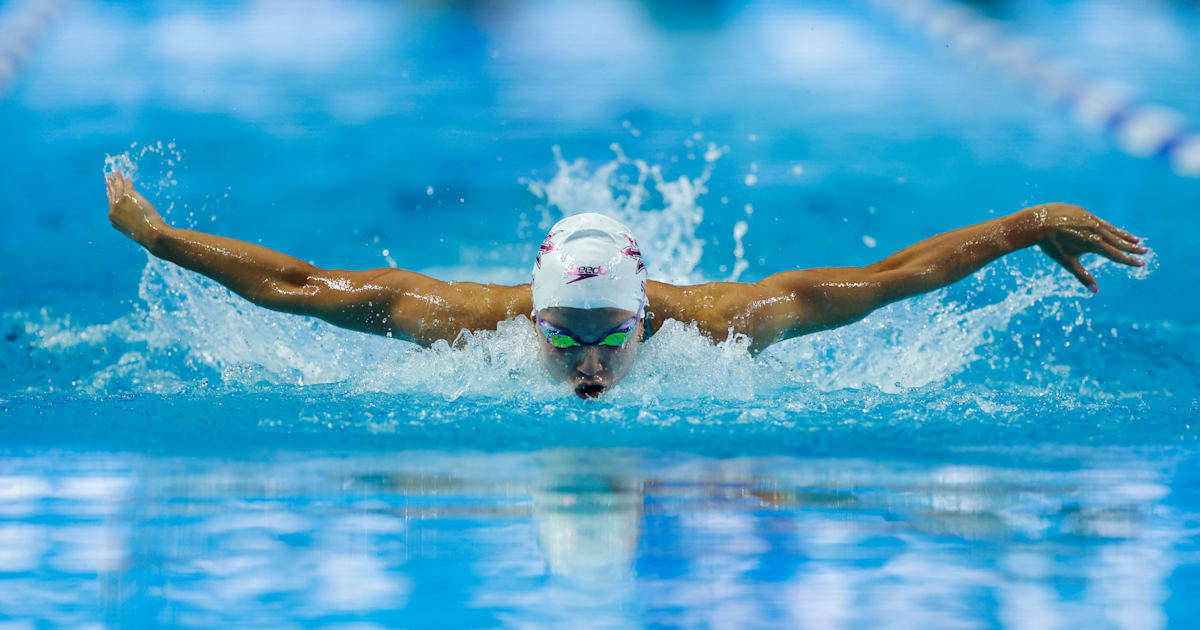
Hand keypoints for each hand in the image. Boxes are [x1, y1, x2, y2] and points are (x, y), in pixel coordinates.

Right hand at [105, 173, 166, 246]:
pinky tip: (127, 178)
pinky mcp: (129, 196)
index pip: (111, 204)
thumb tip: (134, 221)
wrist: (151, 233)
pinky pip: (127, 186)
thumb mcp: (134, 230)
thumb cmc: (146, 235)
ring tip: (116, 173)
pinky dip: (127, 181)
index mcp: (113, 219)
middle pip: (112, 194)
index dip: (110, 195)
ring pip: (118, 188)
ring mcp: (120, 202)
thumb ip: (130, 223)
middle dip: (110, 186)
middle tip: (108, 179)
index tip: (109, 190)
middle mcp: (114, 209)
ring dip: (117, 179)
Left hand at [1028, 203, 1146, 292]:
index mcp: (1094, 244)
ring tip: (1136, 240)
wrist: (1037, 222)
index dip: (1129, 260)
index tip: (1141, 263)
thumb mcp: (1066, 262)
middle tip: (1146, 251)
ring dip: (1124, 236)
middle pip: (1118, 241)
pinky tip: (1115, 230)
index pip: (1116, 255)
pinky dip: (1109, 227)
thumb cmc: (1051, 245)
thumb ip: (1082, 276)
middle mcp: (1095, 231)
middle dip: (1132, 247)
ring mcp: (1090, 220)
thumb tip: (1095, 291)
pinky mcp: (1083, 212)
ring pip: (1111, 229)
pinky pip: (1100, 221)